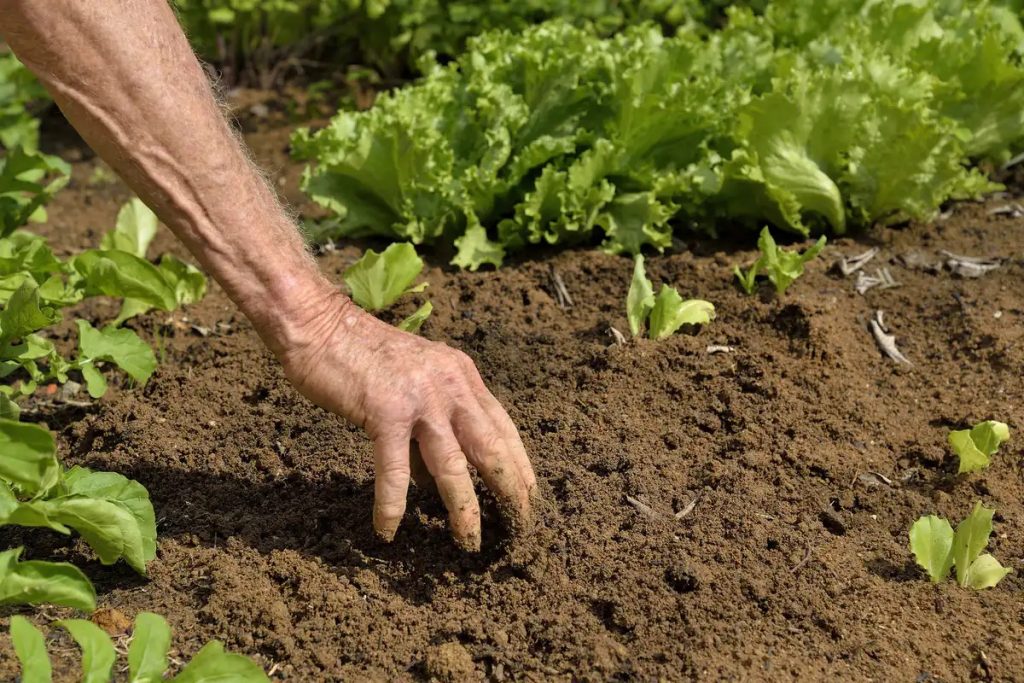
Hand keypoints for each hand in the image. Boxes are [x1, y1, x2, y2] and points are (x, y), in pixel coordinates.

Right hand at [278, 295, 536, 549]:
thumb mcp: (413, 380)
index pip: (503, 426)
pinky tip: (387, 531)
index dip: (520, 464)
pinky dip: (392, 505)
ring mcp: (420, 398)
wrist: (319, 323)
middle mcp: (451, 384)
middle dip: (510, 491)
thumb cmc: (360, 354)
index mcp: (461, 374)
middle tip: (519, 526)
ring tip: (469, 543)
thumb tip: (433, 478)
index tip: (529, 496)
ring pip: (454, 466)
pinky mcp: (385, 411)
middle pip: (492, 448)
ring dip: (464, 510)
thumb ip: (431, 423)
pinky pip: (394, 471)